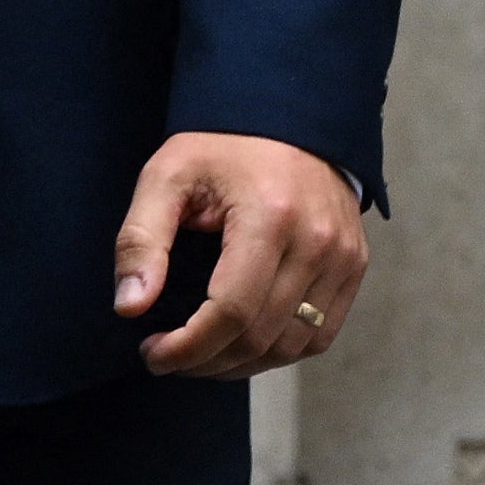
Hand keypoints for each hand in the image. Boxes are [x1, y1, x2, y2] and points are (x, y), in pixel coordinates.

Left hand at [116, 130, 372, 374]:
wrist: (287, 119)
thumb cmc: (220, 148)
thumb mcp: (166, 176)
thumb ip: (141, 240)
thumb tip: (129, 307)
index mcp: (269, 219)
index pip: (230, 311)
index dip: (188, 347)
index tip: (152, 355)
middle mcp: (317, 244)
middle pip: (261, 336)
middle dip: (207, 360)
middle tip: (166, 358)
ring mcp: (344, 259)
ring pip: (294, 344)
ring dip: (242, 364)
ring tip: (199, 355)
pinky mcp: (355, 267)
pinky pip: (322, 333)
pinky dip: (280, 351)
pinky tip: (242, 345)